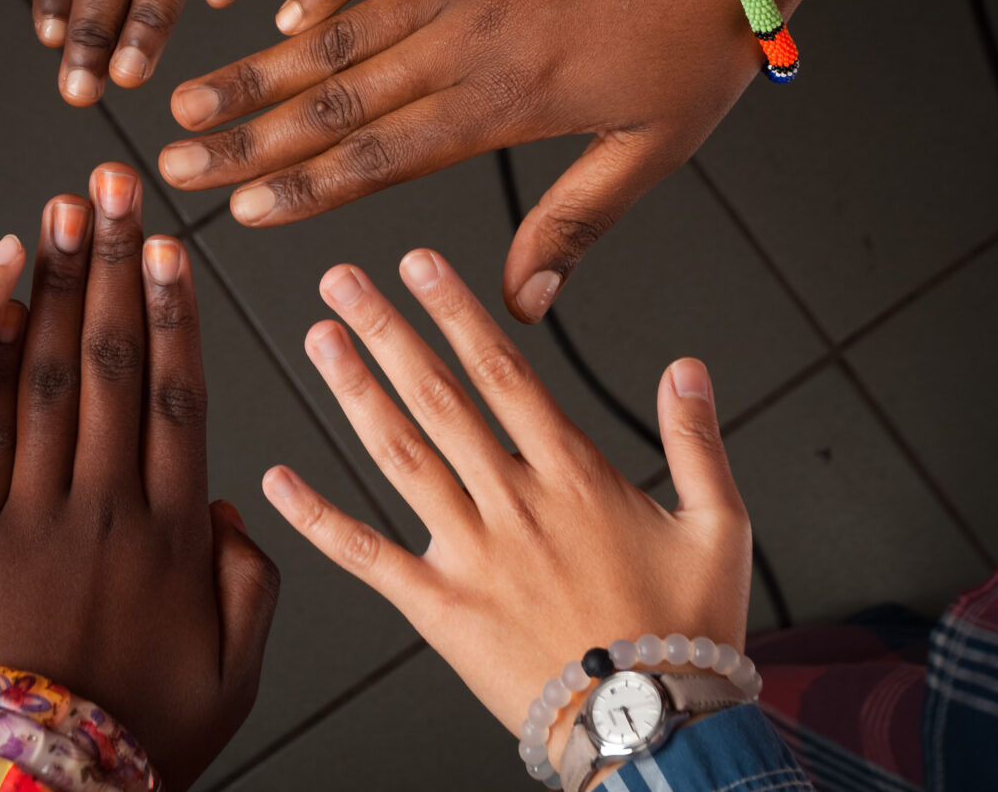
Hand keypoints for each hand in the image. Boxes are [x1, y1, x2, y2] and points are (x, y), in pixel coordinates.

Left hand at [0, 165, 278, 787]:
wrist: (35, 789)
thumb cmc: (137, 736)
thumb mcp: (233, 673)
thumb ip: (251, 582)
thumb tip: (237, 508)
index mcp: (172, 533)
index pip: (178, 395)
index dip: (174, 312)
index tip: (168, 244)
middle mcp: (104, 509)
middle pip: (114, 365)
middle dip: (112, 267)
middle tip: (110, 188)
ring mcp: (31, 518)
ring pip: (46, 383)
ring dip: (52, 291)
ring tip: (56, 216)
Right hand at [158, 0, 771, 319]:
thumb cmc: (705, 37)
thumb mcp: (652, 150)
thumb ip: (575, 224)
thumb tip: (522, 307)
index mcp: (504, 104)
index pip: (379, 156)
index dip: (302, 187)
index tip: (238, 210)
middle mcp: (465, 39)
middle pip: (334, 96)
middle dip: (246, 135)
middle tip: (174, 160)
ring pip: (338, 27)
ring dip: (261, 66)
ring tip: (196, 94)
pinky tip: (282, 12)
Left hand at [262, 252, 748, 773]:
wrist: (657, 733)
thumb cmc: (687, 637)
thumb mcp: (719, 528)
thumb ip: (697, 440)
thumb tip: (688, 367)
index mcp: (574, 477)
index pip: (503, 373)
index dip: (456, 312)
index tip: (419, 264)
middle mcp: (514, 504)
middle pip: (438, 398)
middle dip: (386, 330)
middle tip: (341, 282)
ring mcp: (472, 554)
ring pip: (400, 456)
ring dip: (354, 393)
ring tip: (318, 340)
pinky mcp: (442, 610)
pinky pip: (368, 557)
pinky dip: (318, 519)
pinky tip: (277, 482)